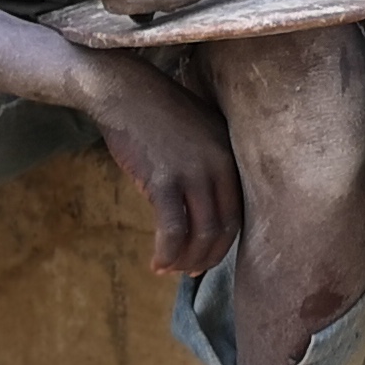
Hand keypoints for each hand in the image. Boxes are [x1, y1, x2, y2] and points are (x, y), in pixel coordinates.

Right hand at [67, 48, 239, 276]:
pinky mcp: (164, 180)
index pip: (239, 210)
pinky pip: (173, 229)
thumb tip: (206, 205)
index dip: (225, 241)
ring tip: (171, 269)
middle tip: (191, 272)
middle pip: (224, 227)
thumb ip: (209, 164)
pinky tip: (157, 262)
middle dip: (208, 256)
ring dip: (186, 260)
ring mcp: (194, 173)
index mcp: (231, 153)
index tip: (209, 255)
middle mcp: (220, 165)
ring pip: (201, 233)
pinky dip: (167, 252)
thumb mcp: (198, 132)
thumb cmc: (157, 113)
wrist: (124, 91)